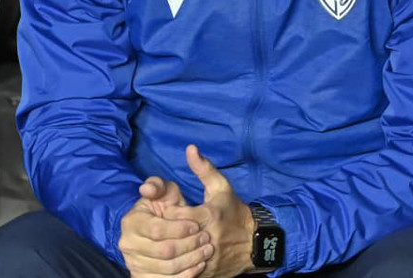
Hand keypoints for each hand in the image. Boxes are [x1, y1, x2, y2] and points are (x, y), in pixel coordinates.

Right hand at [119, 176, 212, 276]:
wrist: (163, 233)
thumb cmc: (167, 210)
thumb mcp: (164, 192)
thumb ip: (158, 185)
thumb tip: (147, 189)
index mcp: (130, 222)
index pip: (157, 230)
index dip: (179, 229)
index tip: (196, 225)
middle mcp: (127, 244)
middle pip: (164, 251)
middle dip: (189, 245)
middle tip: (206, 239)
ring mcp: (134, 263)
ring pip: (168, 267)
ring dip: (191, 260)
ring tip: (206, 251)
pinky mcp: (142, 277)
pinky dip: (187, 274)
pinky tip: (199, 265)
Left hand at [166, 146, 255, 277]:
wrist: (257, 242)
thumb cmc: (234, 211)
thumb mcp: (221, 187)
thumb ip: (204, 168)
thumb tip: (190, 148)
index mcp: (209, 216)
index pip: (177, 216)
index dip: (166, 213)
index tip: (162, 210)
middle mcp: (209, 238)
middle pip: (175, 237)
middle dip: (164, 232)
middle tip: (156, 229)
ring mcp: (209, 258)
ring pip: (179, 258)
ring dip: (168, 251)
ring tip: (159, 244)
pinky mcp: (209, 272)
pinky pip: (186, 272)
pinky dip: (176, 267)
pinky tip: (169, 260)